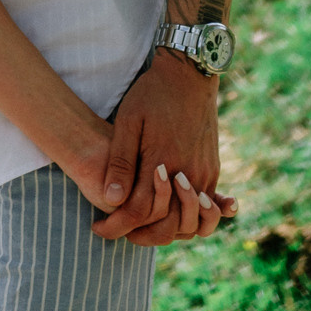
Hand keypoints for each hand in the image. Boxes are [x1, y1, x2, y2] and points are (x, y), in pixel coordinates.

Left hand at [92, 52, 234, 244]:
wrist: (191, 74)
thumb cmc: (153, 94)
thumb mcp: (129, 121)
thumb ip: (120, 161)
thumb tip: (111, 200)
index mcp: (162, 162)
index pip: (139, 212)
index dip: (117, 225)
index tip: (98, 228)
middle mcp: (188, 174)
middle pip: (168, 226)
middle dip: (141, 235)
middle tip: (117, 231)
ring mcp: (204, 173)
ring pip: (190, 222)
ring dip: (166, 231)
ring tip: (140, 228)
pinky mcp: (213, 169)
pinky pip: (204, 207)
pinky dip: (185, 217)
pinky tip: (166, 216)